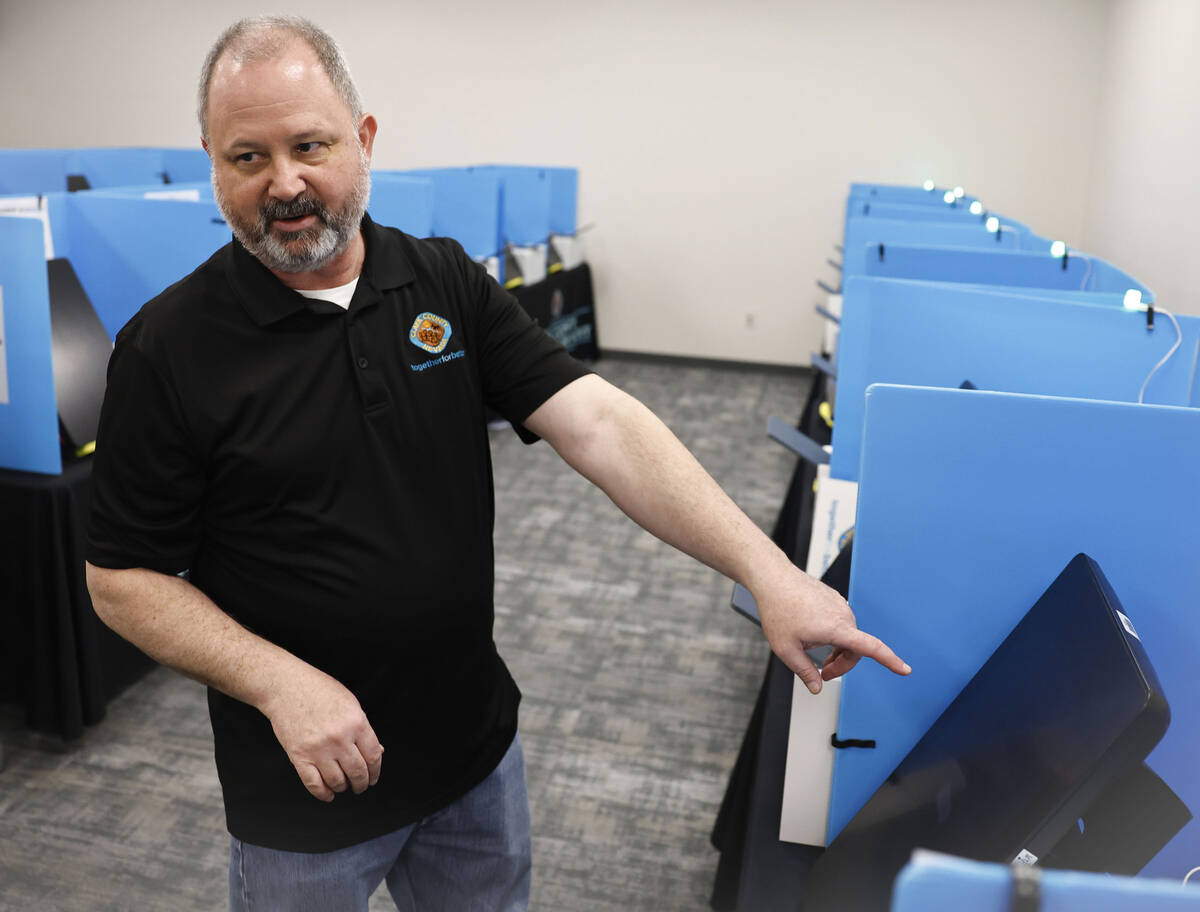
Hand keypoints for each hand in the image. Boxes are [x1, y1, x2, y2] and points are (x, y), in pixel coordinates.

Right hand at [261, 665, 384, 801]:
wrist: (286, 687)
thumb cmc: (319, 690)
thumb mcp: (350, 704)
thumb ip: (363, 729)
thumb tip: (377, 752)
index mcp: (356, 723)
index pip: (373, 756)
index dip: (375, 771)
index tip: (373, 777)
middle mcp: (340, 739)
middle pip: (358, 772)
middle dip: (361, 784)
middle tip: (361, 786)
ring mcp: (319, 749)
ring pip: (338, 781)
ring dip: (343, 787)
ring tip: (344, 785)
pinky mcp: (299, 757)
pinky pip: (314, 784)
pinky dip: (323, 793)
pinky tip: (328, 793)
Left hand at [754, 566, 909, 694]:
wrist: (773, 578)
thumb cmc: (778, 610)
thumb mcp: (786, 649)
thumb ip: (805, 671)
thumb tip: (817, 687)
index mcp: (837, 628)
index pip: (871, 647)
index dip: (890, 660)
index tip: (905, 669)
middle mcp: (843, 614)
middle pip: (855, 648)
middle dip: (842, 664)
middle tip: (823, 673)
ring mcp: (839, 604)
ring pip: (847, 635)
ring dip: (836, 648)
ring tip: (812, 650)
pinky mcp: (834, 598)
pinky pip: (840, 622)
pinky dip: (832, 634)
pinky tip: (812, 632)